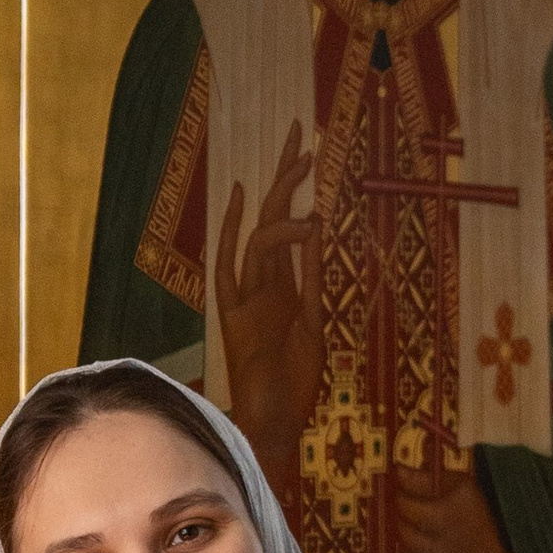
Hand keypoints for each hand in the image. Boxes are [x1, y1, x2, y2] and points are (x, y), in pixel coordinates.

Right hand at [215, 125, 322, 488]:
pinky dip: (238, 231)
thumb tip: (319, 233)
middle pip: (272, 216)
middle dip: (286, 176)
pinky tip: (246, 197)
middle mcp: (263, 282)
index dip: (299, 192)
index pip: (291, 226)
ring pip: (261, 233)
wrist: (273, 420)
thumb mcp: (315, 323)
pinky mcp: (235, 311)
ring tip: (305, 164)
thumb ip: (313, 281)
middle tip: (301, 133)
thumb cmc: (293, 383)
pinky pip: (232, 265)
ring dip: (281, 196)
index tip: (315, 153)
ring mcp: (247, 294)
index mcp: (283, 286)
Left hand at [395, 472, 527, 552]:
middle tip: (428, 523)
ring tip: (442, 551)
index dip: (406, 495)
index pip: (407, 498)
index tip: (408, 492)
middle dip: (411, 522)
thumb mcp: (479, 498)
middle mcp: (442, 542)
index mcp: (457, 511)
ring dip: (417, 551)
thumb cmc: (506, 540)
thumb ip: (441, 481)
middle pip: (403, 526)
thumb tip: (401, 470)